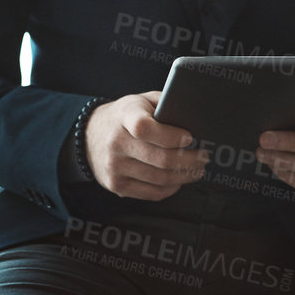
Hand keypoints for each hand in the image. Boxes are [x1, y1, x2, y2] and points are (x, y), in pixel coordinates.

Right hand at [84, 91, 208, 199]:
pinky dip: (171, 188)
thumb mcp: (141, 101)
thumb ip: (165, 105)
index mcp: (124, 116)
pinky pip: (152, 193)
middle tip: (204, 157)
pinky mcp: (117, 186)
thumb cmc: (125, 116)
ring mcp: (115, 167)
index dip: (171, 136)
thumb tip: (195, 118)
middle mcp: (116, 143)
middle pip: (160, 159)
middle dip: (190, 160)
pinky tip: (179, 180)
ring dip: (185, 176)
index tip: (190, 138)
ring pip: (160, 179)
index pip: (145, 128)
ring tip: (197, 169)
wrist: (90, 136)